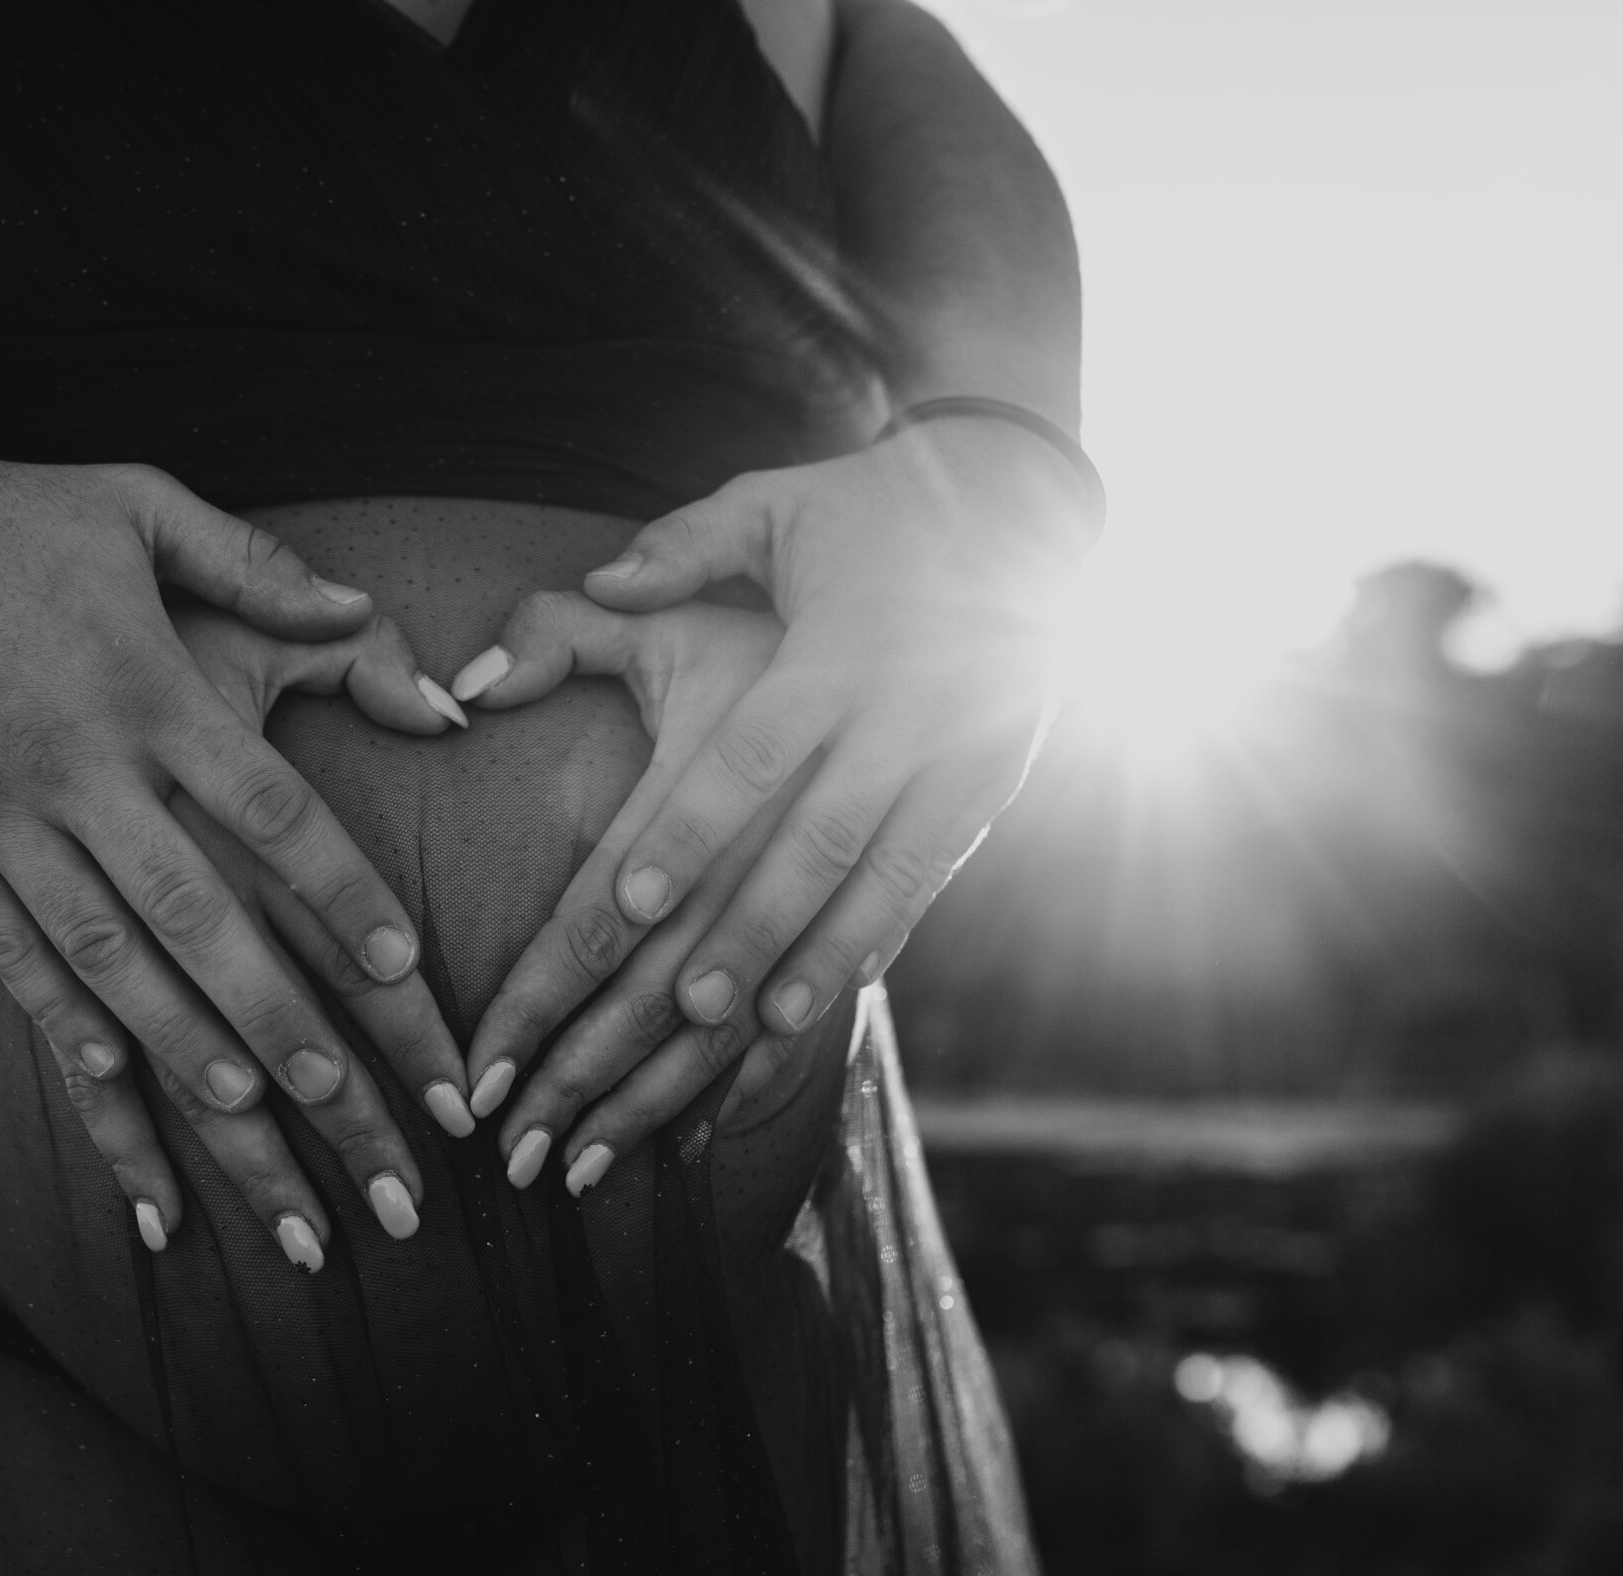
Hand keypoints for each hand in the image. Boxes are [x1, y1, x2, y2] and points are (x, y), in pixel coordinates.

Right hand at [0, 413, 467, 1264]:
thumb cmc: (4, 515)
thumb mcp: (140, 505)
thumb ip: (262, 569)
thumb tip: (368, 611)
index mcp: (147, 685)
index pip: (272, 810)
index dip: (343, 894)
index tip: (409, 971)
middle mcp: (75, 763)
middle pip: (198, 912)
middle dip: (280, 1016)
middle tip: (351, 1103)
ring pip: (101, 956)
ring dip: (178, 1046)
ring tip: (250, 1123)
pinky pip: (6, 955)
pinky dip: (62, 1027)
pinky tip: (112, 1091)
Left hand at [455, 422, 1084, 1187]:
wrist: (1024, 506)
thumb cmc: (870, 512)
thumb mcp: (775, 505)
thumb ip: (681, 545)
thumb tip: (598, 579)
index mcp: (833, 650)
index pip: (750, 758)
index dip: (692, 833)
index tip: (633, 903)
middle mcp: (900, 713)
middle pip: (816, 841)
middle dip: (753, 928)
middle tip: (688, 1004)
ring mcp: (956, 756)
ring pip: (885, 877)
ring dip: (825, 955)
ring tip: (765, 1022)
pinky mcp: (989, 784)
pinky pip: (934, 874)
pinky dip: (887, 932)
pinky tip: (845, 990)